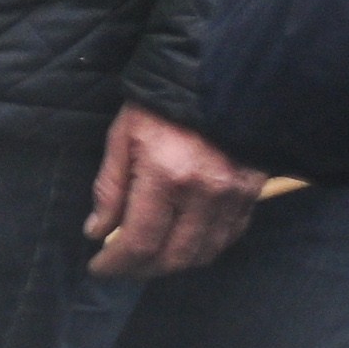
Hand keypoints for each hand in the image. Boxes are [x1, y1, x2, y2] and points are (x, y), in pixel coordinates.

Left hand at [87, 104, 268, 277]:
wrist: (216, 77)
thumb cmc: (160, 105)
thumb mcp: (123, 136)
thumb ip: (110, 188)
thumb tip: (97, 232)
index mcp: (166, 175)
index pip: (139, 241)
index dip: (116, 264)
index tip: (99, 268)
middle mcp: (204, 192)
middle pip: (173, 257)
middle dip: (142, 269)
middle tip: (122, 266)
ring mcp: (233, 195)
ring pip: (203, 253)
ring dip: (173, 264)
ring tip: (148, 258)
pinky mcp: (251, 193)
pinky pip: (228, 237)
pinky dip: (203, 248)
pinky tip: (182, 241)